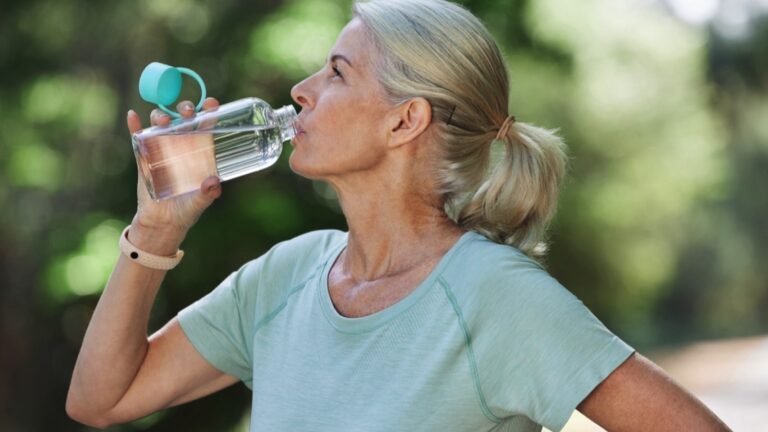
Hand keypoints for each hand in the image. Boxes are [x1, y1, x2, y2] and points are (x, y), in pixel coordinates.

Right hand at [126, 98, 221, 242]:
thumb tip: (214, 183)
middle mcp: (181, 146)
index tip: (212, 103)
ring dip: (161, 116)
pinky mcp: (144, 158)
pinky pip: (138, 138)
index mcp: (199, 152)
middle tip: (187, 112)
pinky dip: (134, 126)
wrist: (161, 224)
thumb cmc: (185, 211)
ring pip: (161, 124)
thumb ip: (207, 194)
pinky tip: (132, 116)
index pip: (205, 126)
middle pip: (183, 119)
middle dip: (185, 109)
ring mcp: (162, 149)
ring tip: (162, 120)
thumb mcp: (199, 203)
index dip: (209, 112)